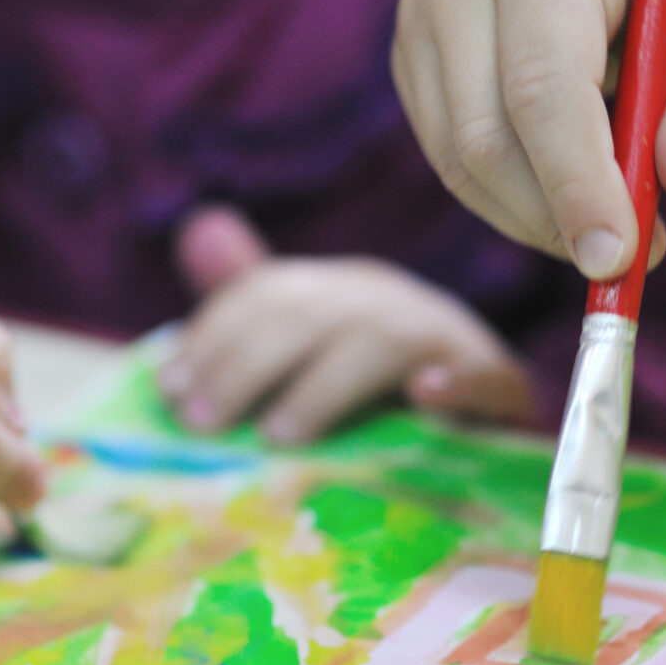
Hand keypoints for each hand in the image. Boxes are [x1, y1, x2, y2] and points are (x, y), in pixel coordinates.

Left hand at [156, 206, 530, 444]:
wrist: (486, 411)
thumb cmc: (375, 391)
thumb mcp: (309, 346)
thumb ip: (251, 309)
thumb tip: (199, 228)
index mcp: (336, 291)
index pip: (267, 294)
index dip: (214, 336)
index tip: (169, 388)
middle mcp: (384, 302)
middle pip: (310, 315)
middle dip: (246, 365)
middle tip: (201, 423)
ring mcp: (443, 338)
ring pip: (379, 344)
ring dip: (323, 387)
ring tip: (277, 436)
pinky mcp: (497, 384)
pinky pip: (482, 377)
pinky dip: (455, 384)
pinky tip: (424, 398)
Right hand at [391, 0, 665, 283]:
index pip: (541, 89)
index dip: (576, 185)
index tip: (620, 260)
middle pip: (486, 141)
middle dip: (560, 217)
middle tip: (639, 254)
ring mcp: (419, 19)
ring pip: (461, 165)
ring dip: (541, 212)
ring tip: (619, 187)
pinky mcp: (411, 59)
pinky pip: (452, 162)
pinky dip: (516, 193)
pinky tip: (574, 160)